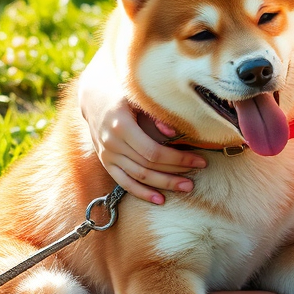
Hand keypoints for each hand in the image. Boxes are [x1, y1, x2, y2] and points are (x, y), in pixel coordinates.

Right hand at [82, 94, 206, 204]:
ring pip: (138, 177)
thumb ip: (155, 114)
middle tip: (195, 178)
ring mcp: (107, 155)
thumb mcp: (138, 96)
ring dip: (163, 185)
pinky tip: (159, 200)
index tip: (199, 161)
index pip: (153, 151)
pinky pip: (124, 182)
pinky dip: (141, 193)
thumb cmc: (122, 94)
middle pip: (148, 166)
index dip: (178, 159)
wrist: (94, 97)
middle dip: (174, 173)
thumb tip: (174, 133)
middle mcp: (112, 143)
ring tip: (185, 188)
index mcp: (121, 126)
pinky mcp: (106, 162)